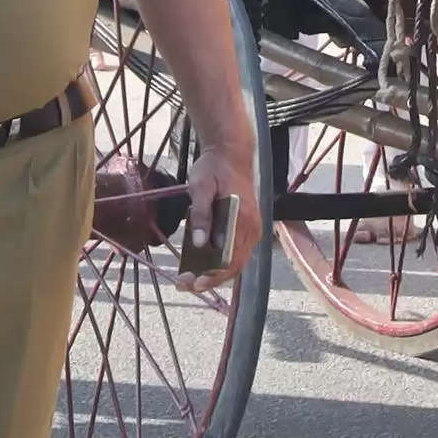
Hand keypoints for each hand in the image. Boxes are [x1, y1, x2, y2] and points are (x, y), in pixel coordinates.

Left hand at [178, 138, 262, 283]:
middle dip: (209, 279)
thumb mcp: (201, 186)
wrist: (231, 153)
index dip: (212, 275)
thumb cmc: (214, 169)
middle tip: (184, 284)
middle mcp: (253, 229)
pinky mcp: (248, 229)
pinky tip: (201, 265)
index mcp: (243, 219)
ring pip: (236, 263)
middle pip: (234, 266)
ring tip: (188, 278)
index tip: (192, 283)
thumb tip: (200, 244)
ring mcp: (253, 230)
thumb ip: (201, 215)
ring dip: (214, 274)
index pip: (231, 259)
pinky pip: (236, 253)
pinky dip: (220, 263)